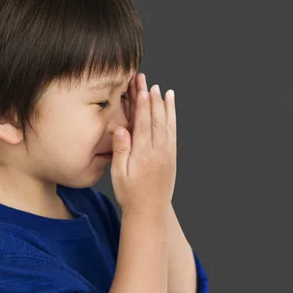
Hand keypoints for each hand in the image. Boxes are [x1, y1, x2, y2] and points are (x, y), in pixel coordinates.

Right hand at [110, 73, 176, 213]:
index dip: (141, 104)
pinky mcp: (172, 155)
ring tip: (161, 89)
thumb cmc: (130, 193)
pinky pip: (173, 131)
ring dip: (164, 104)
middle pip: (155, 118)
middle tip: (147, 81)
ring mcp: (167, 152)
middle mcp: (158, 150)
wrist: (150, 211)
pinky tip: (170, 108)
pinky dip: (172, 117)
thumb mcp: (118, 174)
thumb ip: (121, 151)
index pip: (142, 123)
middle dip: (151, 98)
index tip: (140, 87)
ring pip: (166, 123)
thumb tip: (121, 130)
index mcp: (143, 154)